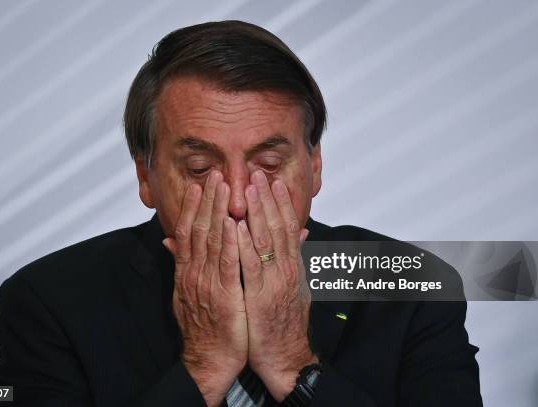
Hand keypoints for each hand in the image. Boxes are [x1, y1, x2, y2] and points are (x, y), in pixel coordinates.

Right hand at [163, 171, 246, 406]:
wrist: (208, 359)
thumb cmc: (203, 325)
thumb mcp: (188, 292)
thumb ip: (183, 264)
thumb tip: (172, 242)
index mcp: (188, 271)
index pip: (188, 231)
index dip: (193, 206)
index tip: (199, 184)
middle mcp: (194, 273)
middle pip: (199, 229)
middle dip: (207, 200)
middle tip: (214, 175)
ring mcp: (208, 283)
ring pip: (212, 241)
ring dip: (218, 212)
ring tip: (225, 187)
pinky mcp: (224, 296)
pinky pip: (228, 265)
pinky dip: (231, 243)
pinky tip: (235, 224)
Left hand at [237, 170, 316, 401]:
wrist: (287, 358)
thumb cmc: (285, 324)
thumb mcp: (293, 288)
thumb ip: (293, 260)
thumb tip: (300, 235)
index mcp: (293, 266)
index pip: (289, 227)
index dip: (281, 202)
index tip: (273, 180)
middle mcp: (288, 269)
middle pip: (279, 226)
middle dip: (269, 198)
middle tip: (259, 173)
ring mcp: (276, 281)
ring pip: (268, 239)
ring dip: (259, 211)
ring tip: (250, 188)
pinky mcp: (261, 296)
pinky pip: (252, 265)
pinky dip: (244, 243)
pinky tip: (236, 225)